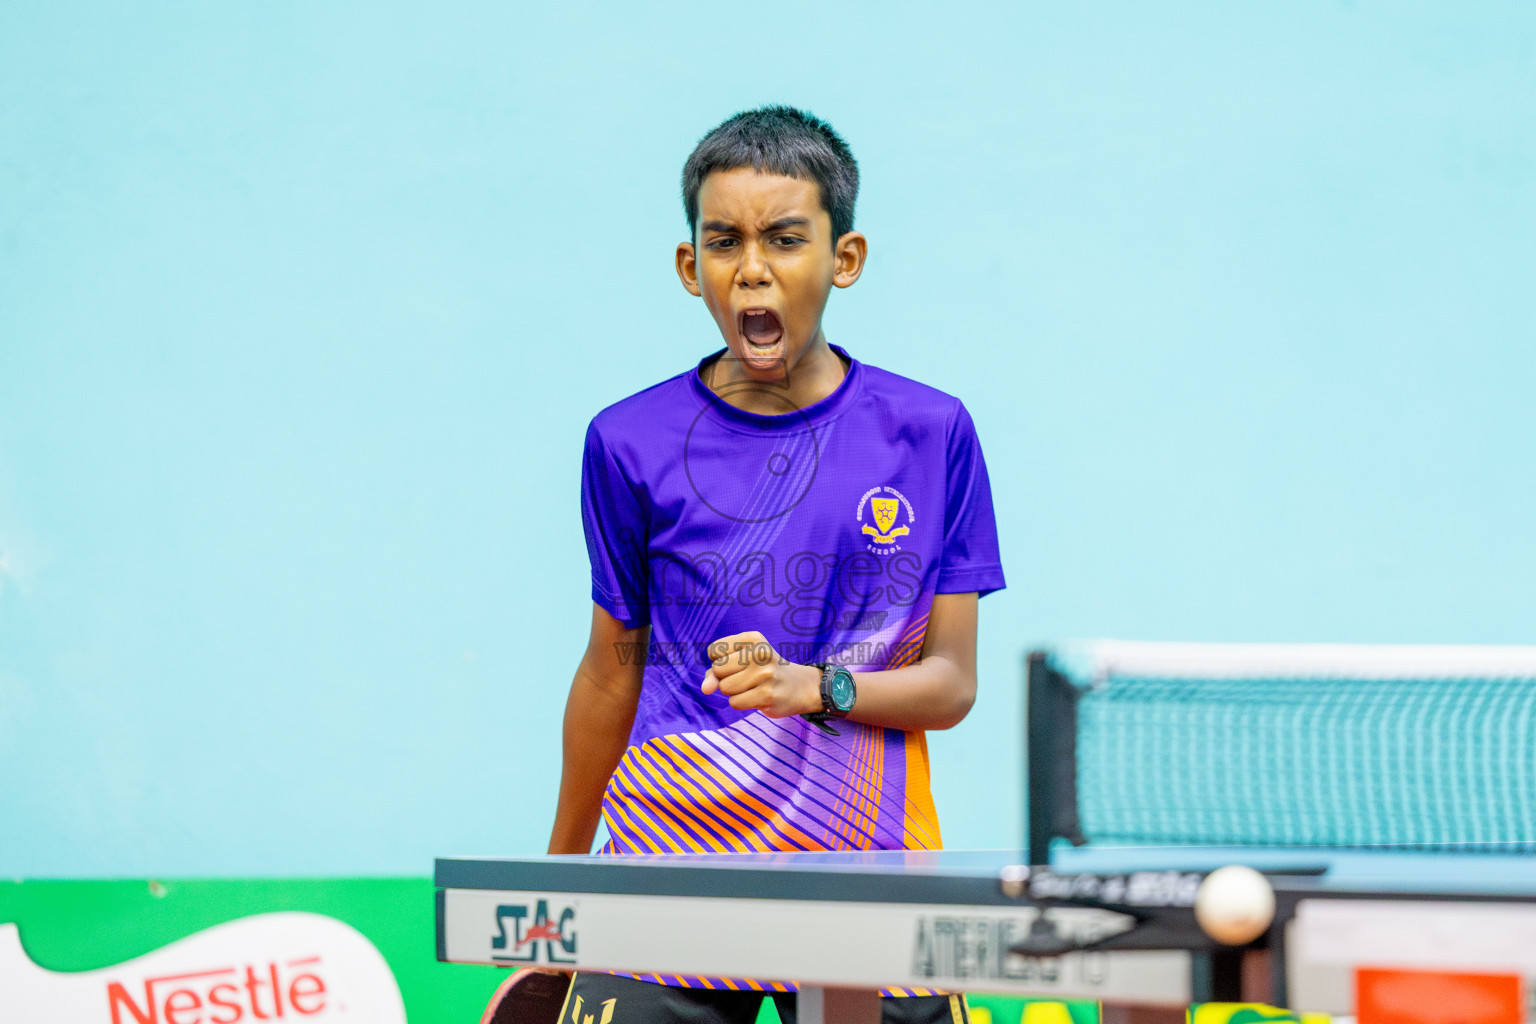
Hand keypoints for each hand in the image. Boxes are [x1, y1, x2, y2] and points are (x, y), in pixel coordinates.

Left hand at [701, 631, 821, 717]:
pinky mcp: (767, 695)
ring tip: (753, 686)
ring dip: (734, 692)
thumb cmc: (764, 671)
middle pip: (718, 669)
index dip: (721, 661)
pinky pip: (735, 702)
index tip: (740, 662)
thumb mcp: (743, 660)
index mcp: (753, 638)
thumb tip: (705, 688)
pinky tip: (757, 696)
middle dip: (726, 677)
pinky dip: (741, 702)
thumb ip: (716, 670)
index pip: (714, 651)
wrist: (800, 687)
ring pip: (725, 688)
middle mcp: (760, 653)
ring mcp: (765, 674)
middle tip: (747, 676)